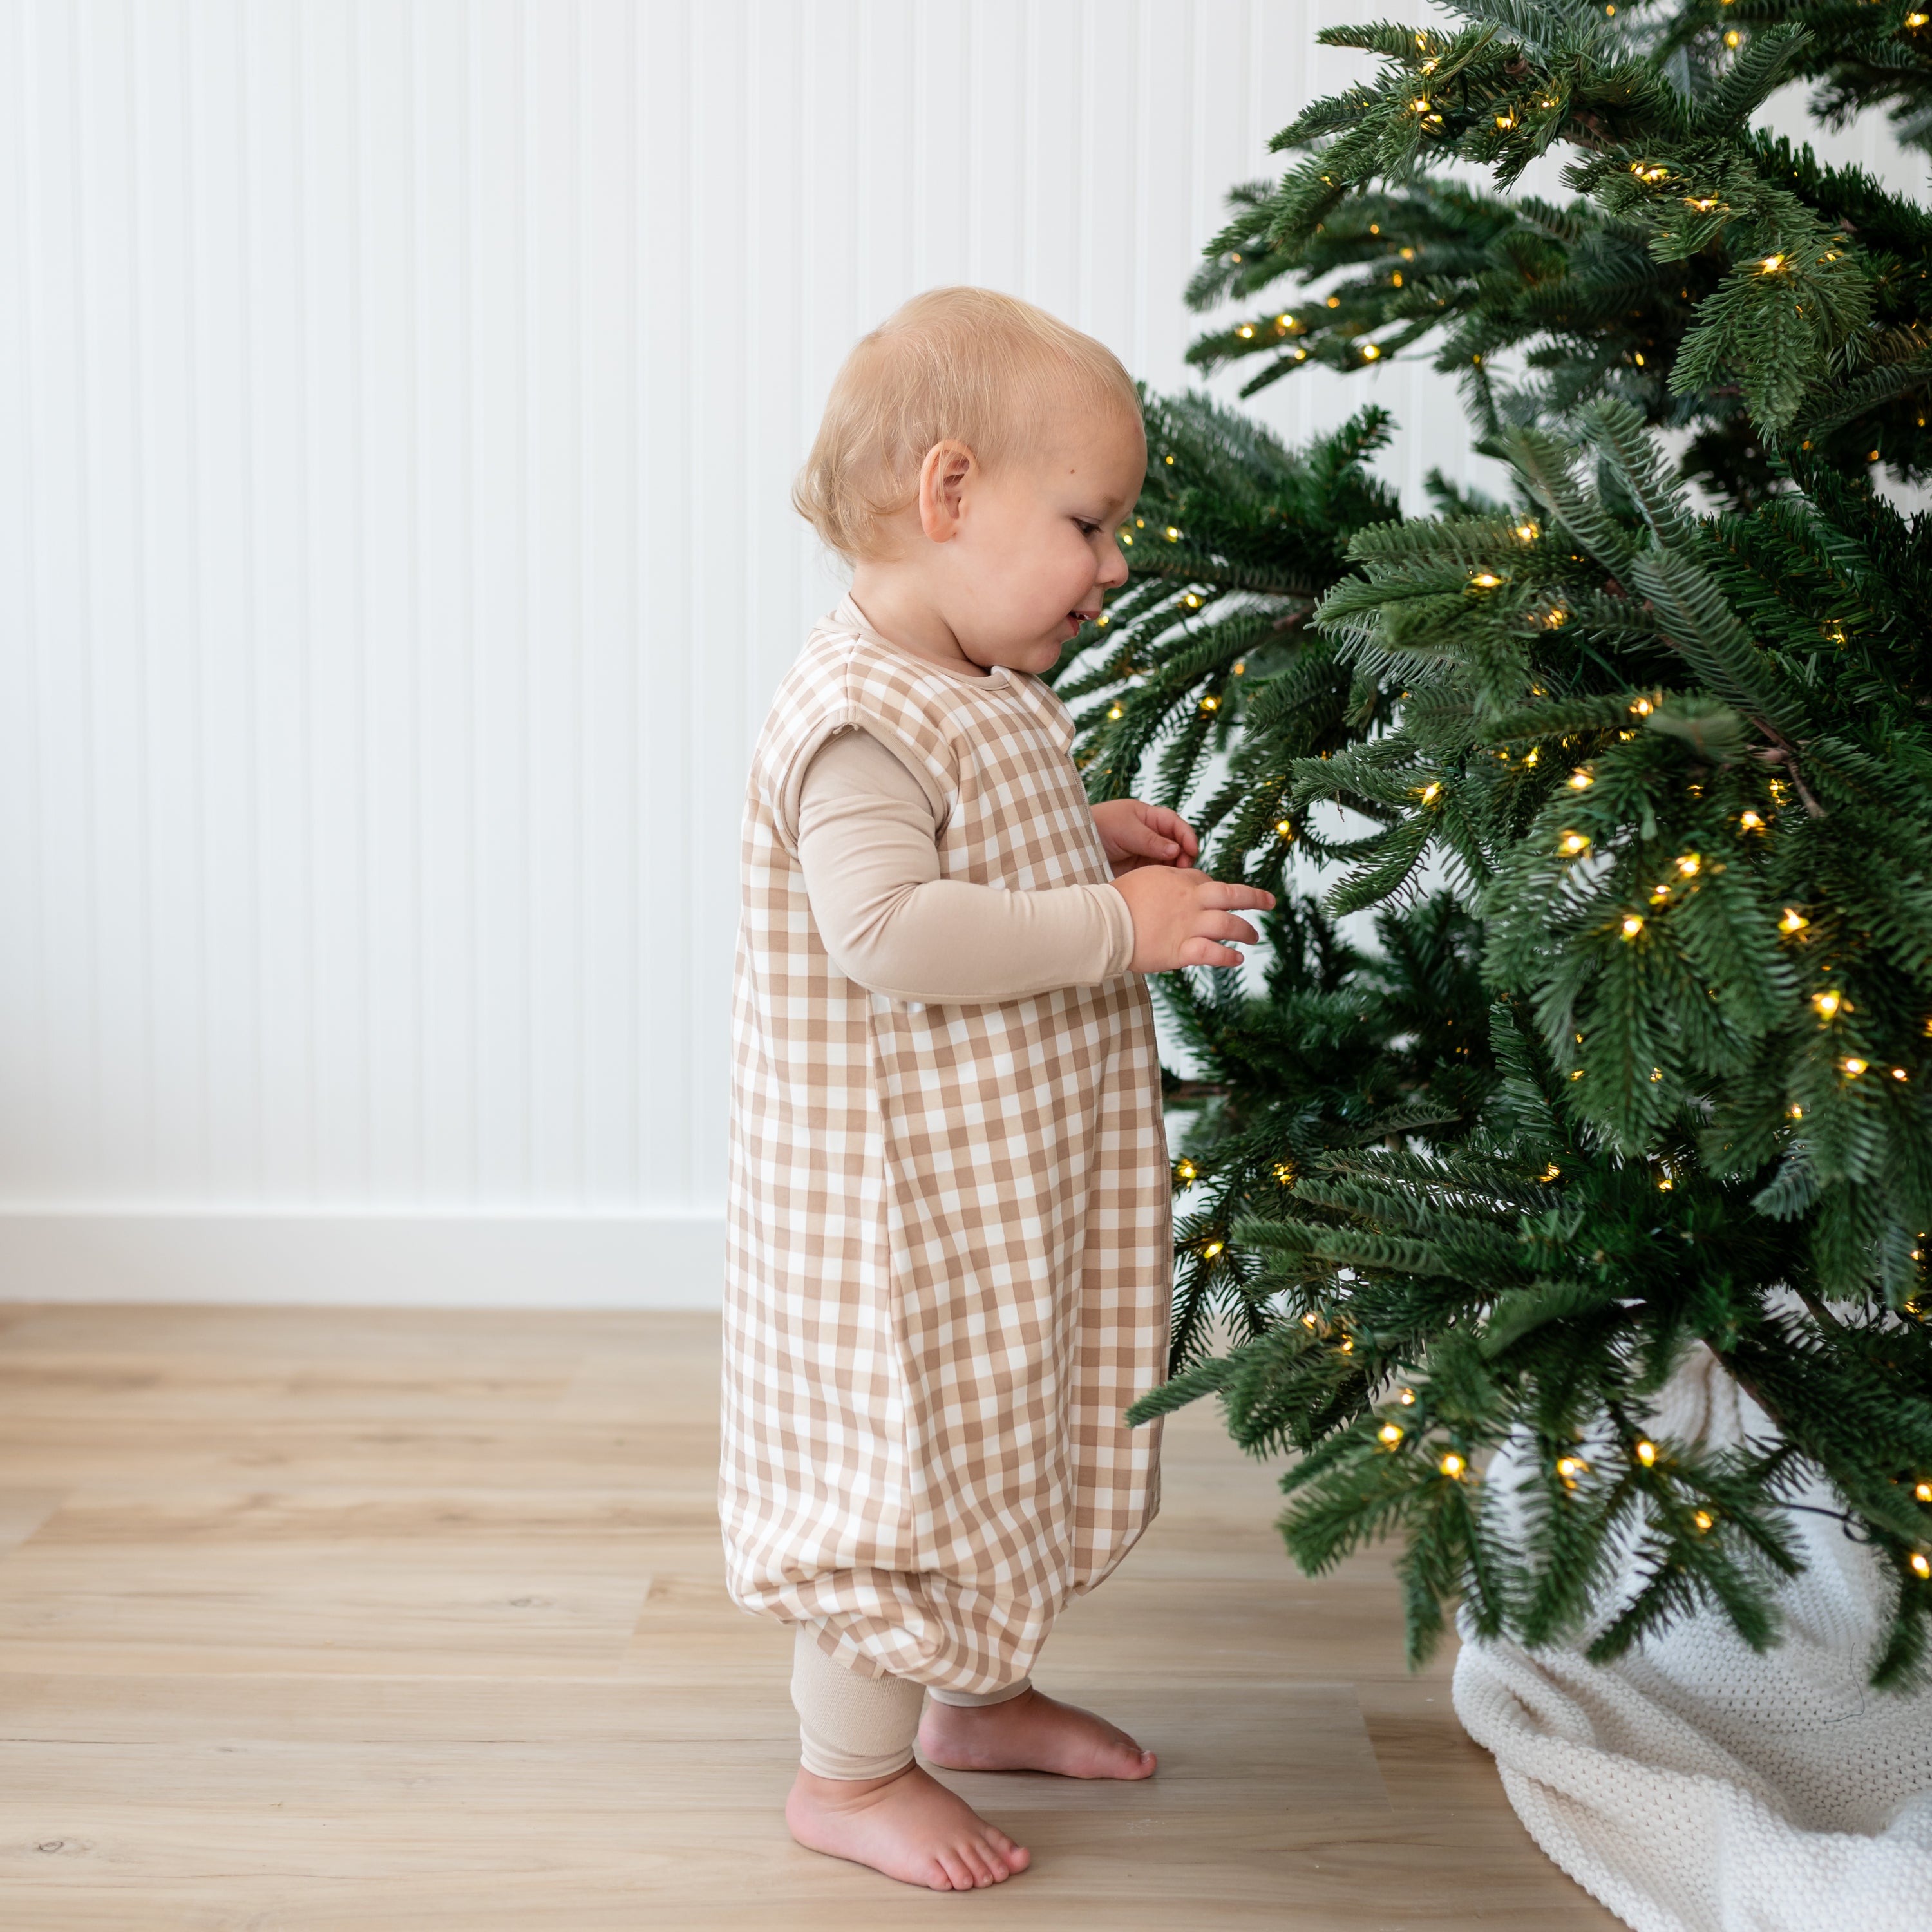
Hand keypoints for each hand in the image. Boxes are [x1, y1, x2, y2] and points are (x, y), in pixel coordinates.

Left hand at [1091, 798, 1198, 875]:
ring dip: (1176, 867)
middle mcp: (1150, 834)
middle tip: (1185, 867)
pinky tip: (1165, 883)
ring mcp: (1145, 852)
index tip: (1192, 849)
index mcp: (1147, 817)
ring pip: (1169, 860)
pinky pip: (1157, 872)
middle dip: (1184, 854)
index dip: (1186, 835)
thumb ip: (1151, 840)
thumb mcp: (1126, 829)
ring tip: (1176, 877)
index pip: (1174, 824)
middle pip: (1177, 843)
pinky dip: (1164, 877)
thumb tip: (1176, 850)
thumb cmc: (1097, 827)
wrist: (1073, 845)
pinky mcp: (1138, 869)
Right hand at [1109, 868, 1276, 972]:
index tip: (1223, 899)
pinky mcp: (1181, 951)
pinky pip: (1213, 953)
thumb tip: (1178, 885)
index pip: (1208, 881)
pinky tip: (1237, 959)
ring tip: (1255, 937)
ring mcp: (1187, 926)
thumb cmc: (1115, 900)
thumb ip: (1165, 882)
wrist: (1103, 923)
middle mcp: (1189, 901)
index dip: (1218, 891)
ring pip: (1229, 925)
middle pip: (1231, 895)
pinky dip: (1228, 957)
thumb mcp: (1143, 878)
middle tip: (1270, 902)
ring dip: (1246, 931)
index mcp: (1178, 881)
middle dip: (1255, 898)